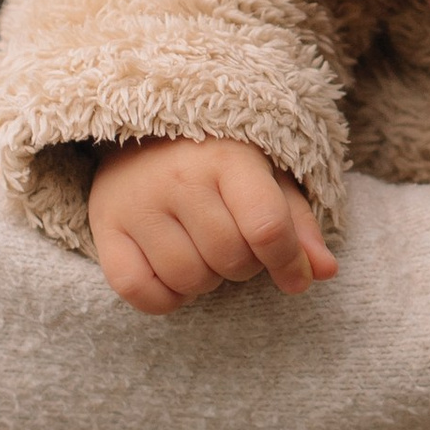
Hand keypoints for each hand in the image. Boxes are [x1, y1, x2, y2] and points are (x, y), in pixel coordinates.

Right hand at [88, 136, 338, 313]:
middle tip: (236, 245)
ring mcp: (137, 203)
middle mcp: (179, 178)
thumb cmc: (218, 160)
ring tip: (204, 252)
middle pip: (229, 258)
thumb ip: (298, 225)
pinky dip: (164, 298)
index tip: (296, 278)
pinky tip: (173, 276)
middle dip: (244, 266)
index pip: (266, 226)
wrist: (144, 132)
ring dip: (206, 281)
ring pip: (187, 279)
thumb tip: (325, 273)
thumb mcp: (267, 178)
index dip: (288, 262)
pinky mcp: (105, 227)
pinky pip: (138, 291)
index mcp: (229, 158)